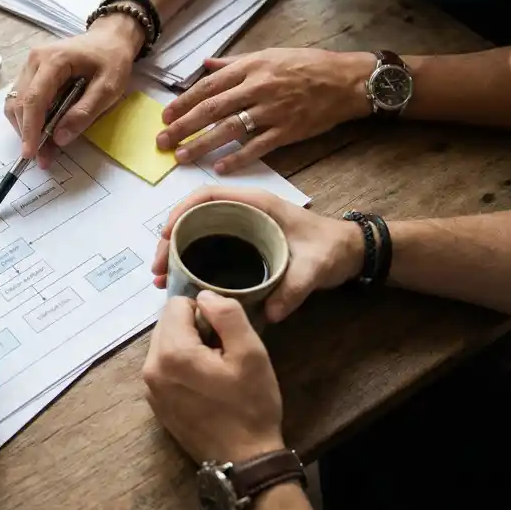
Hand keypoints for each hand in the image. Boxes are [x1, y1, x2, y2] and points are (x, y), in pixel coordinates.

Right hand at [4, 14, 143, 166]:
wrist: (110, 39)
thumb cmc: (112, 60)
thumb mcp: (109, 89)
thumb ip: (84, 113)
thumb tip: (59, 138)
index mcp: (54, 60)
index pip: (34, 99)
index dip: (30, 128)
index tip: (30, 153)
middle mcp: (35, 61)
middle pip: (20, 103)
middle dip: (28, 133)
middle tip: (44, 157)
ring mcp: (30, 66)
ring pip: (16, 103)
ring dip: (27, 128)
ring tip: (45, 148)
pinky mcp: (31, 73)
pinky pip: (23, 100)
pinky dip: (30, 119)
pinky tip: (44, 130)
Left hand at [143, 291, 284, 462]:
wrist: (244, 460)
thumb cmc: (251, 405)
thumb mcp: (251, 353)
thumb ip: (226, 314)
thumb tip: (204, 295)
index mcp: (172, 352)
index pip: (176, 304)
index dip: (204, 310)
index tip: (223, 332)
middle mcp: (151, 367)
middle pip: (165, 323)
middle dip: (192, 327)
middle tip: (221, 351)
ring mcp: (149, 387)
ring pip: (163, 343)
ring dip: (186, 346)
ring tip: (214, 368)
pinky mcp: (154, 402)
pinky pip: (162, 366)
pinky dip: (180, 365)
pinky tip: (204, 384)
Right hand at [151, 186, 362, 321]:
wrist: (352, 252)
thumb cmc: (333, 248)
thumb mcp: (315, 268)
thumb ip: (295, 289)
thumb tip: (271, 314)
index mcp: (256, 203)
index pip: (207, 195)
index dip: (181, 211)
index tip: (165, 236)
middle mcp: (244, 211)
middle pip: (195, 215)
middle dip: (170, 239)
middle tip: (158, 269)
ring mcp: (242, 226)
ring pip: (199, 231)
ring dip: (177, 251)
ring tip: (163, 279)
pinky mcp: (244, 242)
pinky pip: (209, 245)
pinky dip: (192, 260)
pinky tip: (184, 282)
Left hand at [156, 49, 374, 172]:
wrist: (345, 80)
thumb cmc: (306, 65)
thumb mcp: (268, 54)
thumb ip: (234, 62)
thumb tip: (205, 64)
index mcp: (251, 67)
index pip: (208, 86)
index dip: (183, 102)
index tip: (165, 116)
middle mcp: (258, 87)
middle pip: (212, 109)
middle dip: (183, 126)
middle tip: (163, 141)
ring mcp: (273, 110)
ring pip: (229, 129)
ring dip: (202, 145)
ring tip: (182, 157)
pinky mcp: (288, 130)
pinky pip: (258, 147)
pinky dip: (238, 158)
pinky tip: (220, 168)